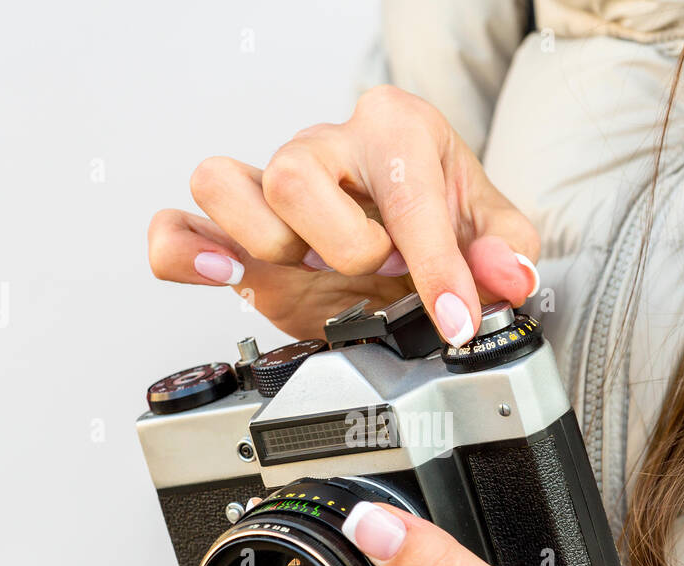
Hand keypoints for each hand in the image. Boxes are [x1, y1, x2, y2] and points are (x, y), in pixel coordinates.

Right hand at [148, 85, 540, 342]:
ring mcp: (269, 184)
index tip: (456, 318)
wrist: (408, 229)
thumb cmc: (441, 212)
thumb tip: (504, 276)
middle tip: (379, 274)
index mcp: (392, 128)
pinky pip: (176, 227)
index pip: (403, 190)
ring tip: (312, 271)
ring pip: (222, 183)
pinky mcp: (235, 232)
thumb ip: (507, 250)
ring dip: (270, 245)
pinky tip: (223, 274)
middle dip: (344, 246)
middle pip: (293, 176)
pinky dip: (185, 253)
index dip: (436, 267)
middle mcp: (322, 146)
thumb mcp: (492, 229)